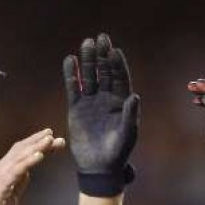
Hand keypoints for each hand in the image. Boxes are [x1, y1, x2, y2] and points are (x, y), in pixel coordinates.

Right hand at [0, 129, 64, 204]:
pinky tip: (40, 155)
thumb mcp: (10, 197)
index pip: (20, 154)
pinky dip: (28, 161)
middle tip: (54, 134)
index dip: (35, 146)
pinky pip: (16, 171)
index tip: (51, 140)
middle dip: (38, 141)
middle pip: (20, 150)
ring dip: (36, 147)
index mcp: (1, 172)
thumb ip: (18, 183)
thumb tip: (27, 173)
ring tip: (50, 139)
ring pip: (19, 156)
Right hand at [63, 34, 139, 175]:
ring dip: (87, 60)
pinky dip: (71, 74)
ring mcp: (91, 101)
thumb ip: (130, 115)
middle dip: (103, 56)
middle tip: (101, 38)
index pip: (120, 78)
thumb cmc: (118, 152)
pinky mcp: (76, 107)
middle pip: (105, 72)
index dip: (118, 64)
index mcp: (122, 102)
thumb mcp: (127, 134)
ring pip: (89, 76)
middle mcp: (107, 98)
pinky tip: (69, 60)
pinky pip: (73, 87)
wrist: (99, 167)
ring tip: (86, 43)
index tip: (114, 50)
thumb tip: (135, 96)